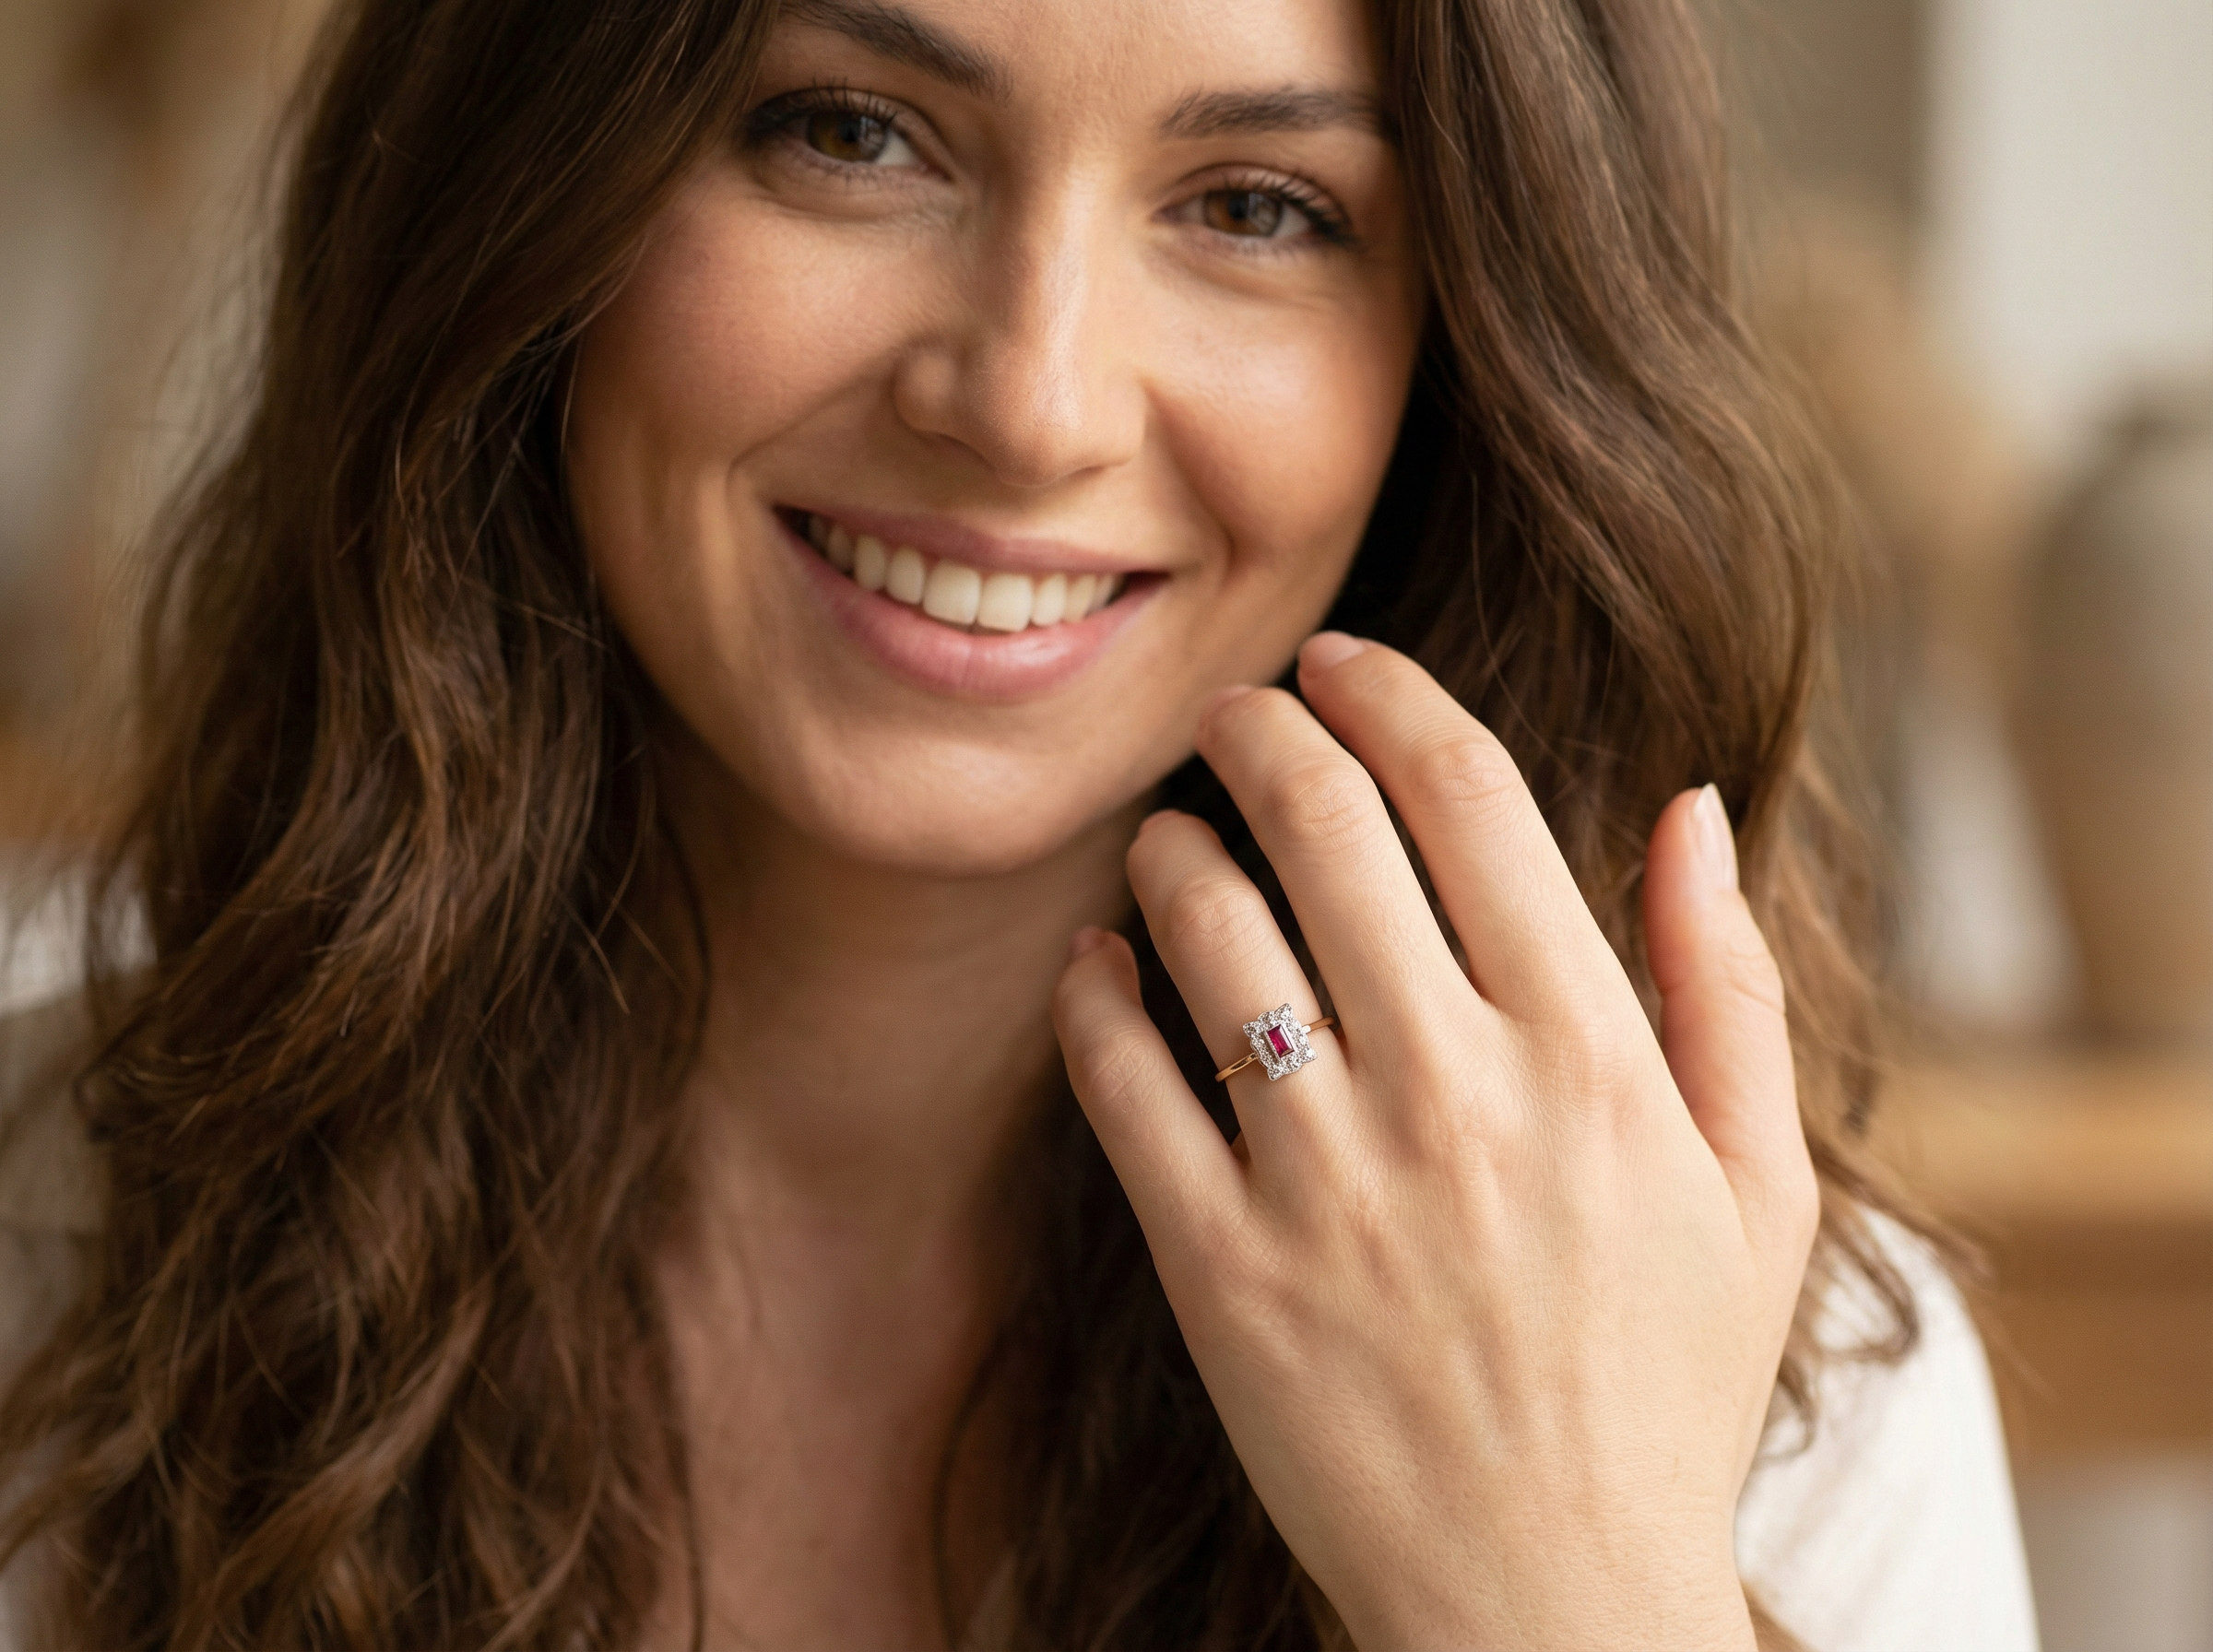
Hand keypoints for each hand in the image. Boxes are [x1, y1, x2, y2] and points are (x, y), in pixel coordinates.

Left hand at [1052, 634, 1818, 1651]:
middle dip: (1261, 732)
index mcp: (1592, 1057)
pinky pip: (1124, 1084)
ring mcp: (1329, 1182)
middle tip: (1230, 712)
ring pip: (1209, 934)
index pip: (1470, 796)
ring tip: (1168, 835)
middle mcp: (1456, 1095)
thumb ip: (1729, 983)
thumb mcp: (1760, 1188)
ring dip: (1172, 849)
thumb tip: (1690, 803)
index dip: (1388, 695)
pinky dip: (1094, 997)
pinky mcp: (1223, 1271)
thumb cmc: (1662, 1387)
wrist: (1546, 1601)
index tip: (1339, 662)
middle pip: (1324, 829)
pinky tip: (1097, 963)